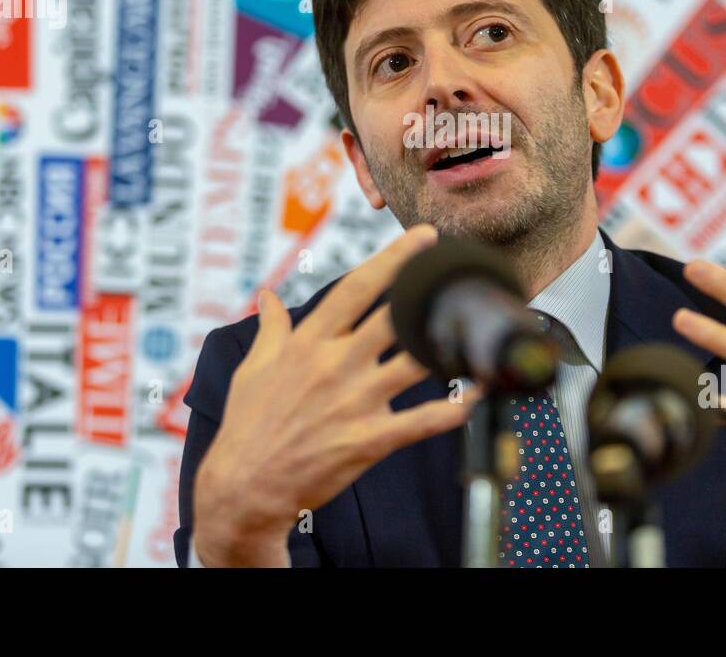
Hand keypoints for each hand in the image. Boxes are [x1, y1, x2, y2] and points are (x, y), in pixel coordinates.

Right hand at [193, 224, 481, 566]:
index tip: (423, 238)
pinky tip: (479, 394)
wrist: (244, 487)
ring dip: (451, 346)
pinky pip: (422, 421)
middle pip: (394, 316)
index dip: (394, 259)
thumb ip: (270, 328)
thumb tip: (268, 296)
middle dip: (431, 289)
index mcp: (309, 342)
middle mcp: (336, 365)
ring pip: (416, 363)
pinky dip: (455, 409)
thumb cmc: (249, 425)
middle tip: (462, 270)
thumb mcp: (253, 368)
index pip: (357, 288)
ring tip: (481, 328)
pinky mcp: (368, 439)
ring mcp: (355, 402)